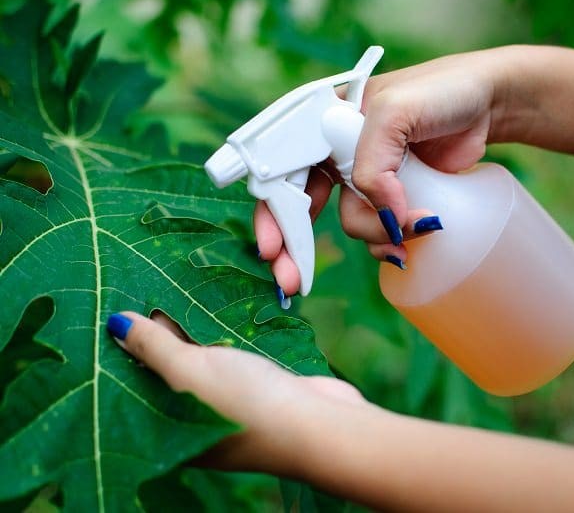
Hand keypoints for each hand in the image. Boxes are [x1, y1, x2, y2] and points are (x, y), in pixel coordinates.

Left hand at [106, 311, 365, 472]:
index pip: (137, 382)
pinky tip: (211, 308)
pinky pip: (226, 355)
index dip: (127, 348)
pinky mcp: (253, 386)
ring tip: (172, 289)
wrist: (316, 422)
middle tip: (143, 289)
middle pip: (167, 369)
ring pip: (199, 359)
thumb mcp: (188, 372)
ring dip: (190, 329)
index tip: (118, 309)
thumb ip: (153, 348)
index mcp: (169, 428)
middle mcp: (195, 417)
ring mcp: (227, 402)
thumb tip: (114, 323)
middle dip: (158, 334)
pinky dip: (218, 334)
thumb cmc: (243, 402)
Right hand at [255, 48, 510, 296]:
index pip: (285, 171)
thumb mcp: (396, 112)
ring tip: (408, 234)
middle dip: (295, 247)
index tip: (272, 249)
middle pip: (302, 206)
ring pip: (350, 222)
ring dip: (372, 237)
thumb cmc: (441, 91)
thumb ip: (373, 164)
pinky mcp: (393, 197)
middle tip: (291, 282)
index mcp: (324, 124)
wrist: (489, 103)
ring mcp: (366, 179)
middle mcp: (337, 153)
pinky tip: (407, 244)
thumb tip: (382, 216)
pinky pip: (378, 230)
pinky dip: (389, 243)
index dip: (274, 212)